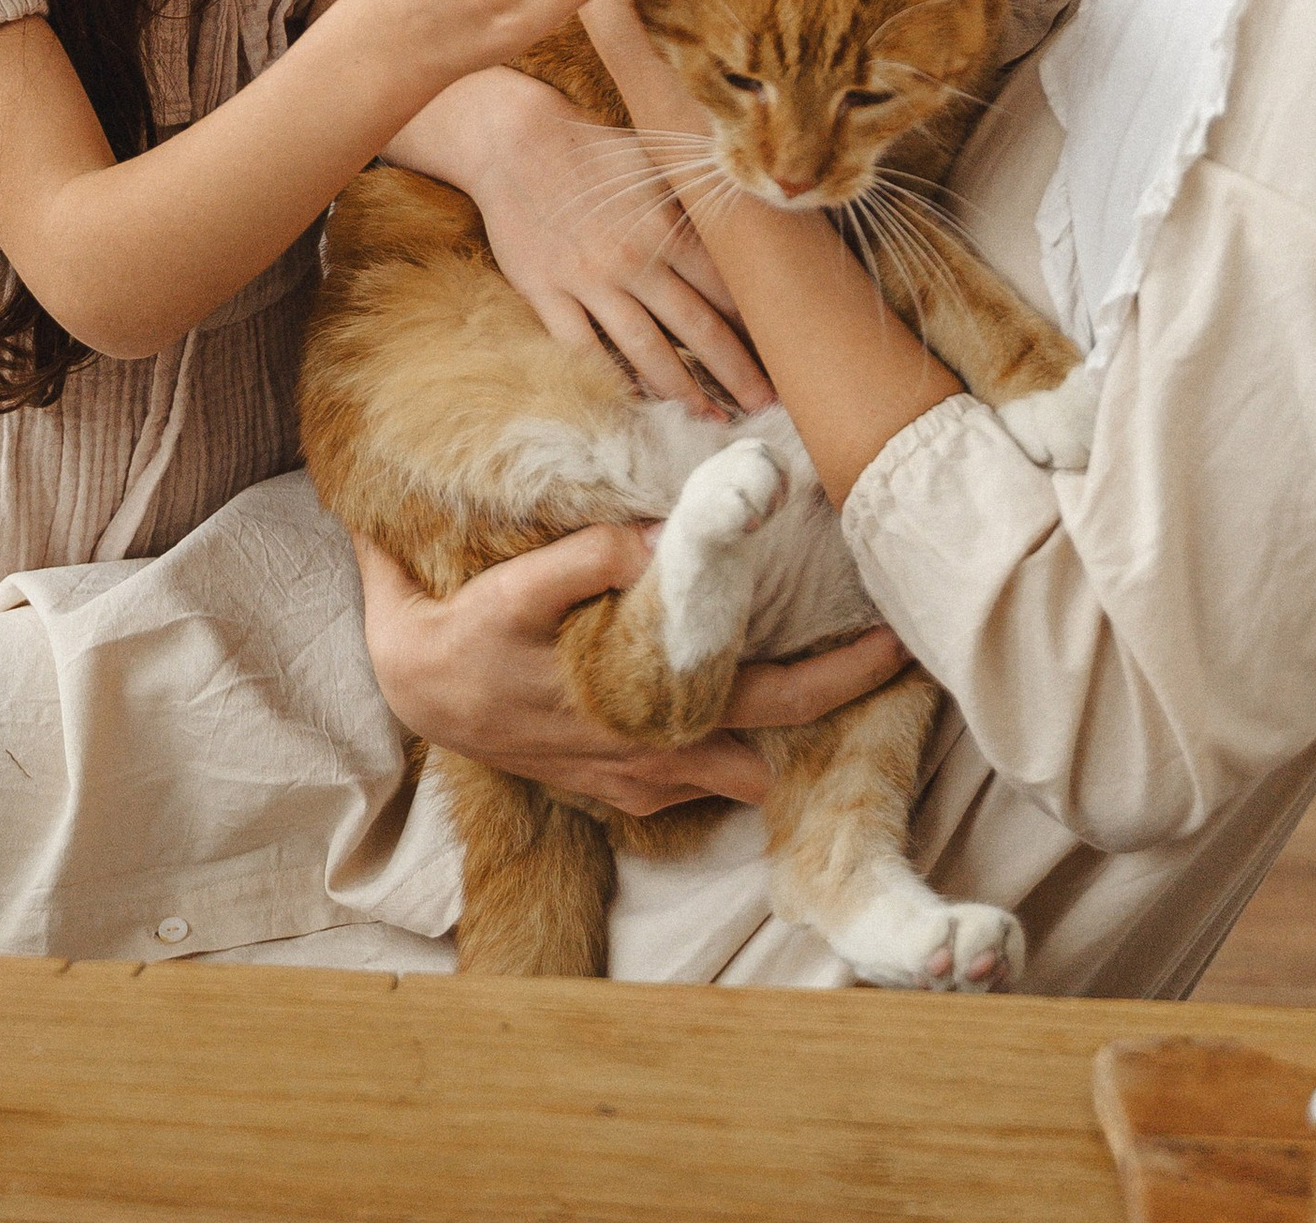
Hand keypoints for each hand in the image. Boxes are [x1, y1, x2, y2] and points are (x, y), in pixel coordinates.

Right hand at [352, 529, 905, 813]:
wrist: (417, 691)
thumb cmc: (468, 634)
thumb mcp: (517, 588)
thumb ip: (589, 559)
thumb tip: (663, 535)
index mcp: (649, 707)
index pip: (771, 697)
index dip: (837, 671)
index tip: (891, 632)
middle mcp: (659, 752)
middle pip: (778, 732)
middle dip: (842, 691)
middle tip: (898, 644)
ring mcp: (644, 774)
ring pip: (746, 762)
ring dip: (791, 722)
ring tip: (837, 659)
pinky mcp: (623, 781)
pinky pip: (703, 773)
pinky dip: (739, 741)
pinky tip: (755, 687)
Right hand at [467, 81, 770, 417]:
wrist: (515, 139)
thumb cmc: (595, 150)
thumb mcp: (656, 166)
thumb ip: (695, 208)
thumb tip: (749, 233)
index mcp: (668, 225)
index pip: (726, 288)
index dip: (758, 325)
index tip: (785, 353)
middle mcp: (634, 258)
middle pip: (698, 329)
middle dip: (737, 372)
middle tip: (768, 405)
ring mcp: (589, 279)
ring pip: (645, 350)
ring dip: (683, 390)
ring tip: (712, 419)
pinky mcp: (546, 292)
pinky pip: (583, 349)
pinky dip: (611, 379)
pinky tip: (637, 403)